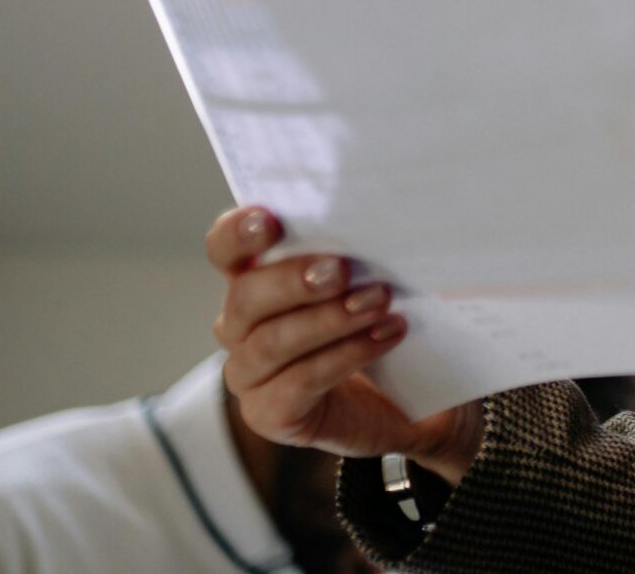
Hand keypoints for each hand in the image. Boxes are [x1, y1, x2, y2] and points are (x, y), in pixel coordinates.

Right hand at [205, 206, 483, 483]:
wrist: (410, 400)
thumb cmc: (383, 322)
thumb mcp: (372, 278)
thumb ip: (359, 252)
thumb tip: (383, 220)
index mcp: (255, 281)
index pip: (225, 250)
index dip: (238, 234)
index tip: (271, 221)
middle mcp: (240, 327)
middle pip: (244, 298)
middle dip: (292, 281)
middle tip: (342, 270)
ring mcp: (251, 375)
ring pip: (271, 342)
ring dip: (329, 319)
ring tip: (380, 301)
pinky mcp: (271, 414)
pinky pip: (299, 382)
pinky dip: (346, 355)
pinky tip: (386, 336)